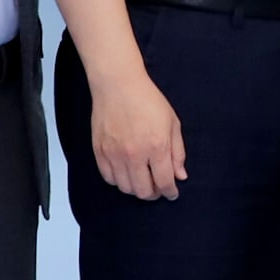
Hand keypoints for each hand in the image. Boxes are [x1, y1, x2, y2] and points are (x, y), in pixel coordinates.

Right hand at [89, 68, 186, 201]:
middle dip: (154, 194)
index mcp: (157, 146)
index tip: (172, 194)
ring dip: (136, 189)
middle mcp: (134, 154)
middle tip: (158, 189)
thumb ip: (177, 152)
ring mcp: (114, 154)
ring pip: (125, 187)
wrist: (118, 86)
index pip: (164, 181)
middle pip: (143, 190)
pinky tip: (127, 174)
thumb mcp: (172, 124)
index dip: (170, 192)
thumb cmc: (148, 101)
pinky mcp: (99, 151)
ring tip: (143, 181)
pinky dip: (119, 181)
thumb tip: (180, 176)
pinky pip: (108, 178)